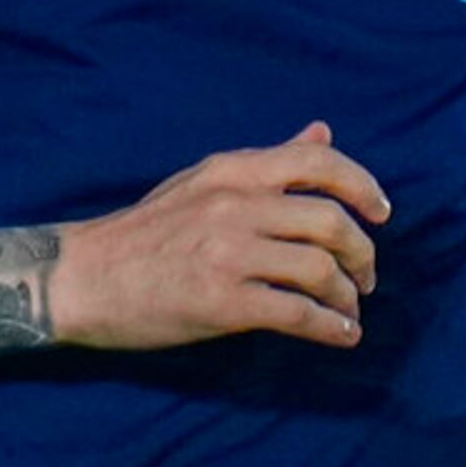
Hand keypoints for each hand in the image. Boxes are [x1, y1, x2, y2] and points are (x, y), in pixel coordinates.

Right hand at [47, 122, 389, 350]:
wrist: (83, 278)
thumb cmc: (145, 231)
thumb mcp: (204, 181)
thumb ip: (268, 161)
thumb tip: (322, 130)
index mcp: (233, 171)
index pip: (318, 162)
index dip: (362, 185)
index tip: (382, 212)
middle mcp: (235, 205)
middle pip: (330, 221)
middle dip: (362, 252)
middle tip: (367, 275)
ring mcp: (229, 254)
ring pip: (319, 269)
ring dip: (348, 295)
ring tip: (350, 309)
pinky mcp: (222, 303)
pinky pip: (296, 314)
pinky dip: (330, 327)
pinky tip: (340, 336)